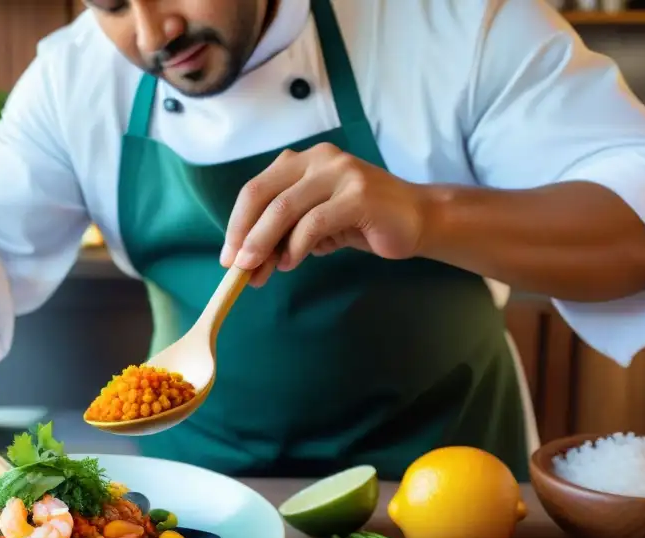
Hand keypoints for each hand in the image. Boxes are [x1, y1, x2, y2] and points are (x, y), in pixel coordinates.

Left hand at [220, 144, 427, 285]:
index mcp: (302, 161)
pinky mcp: (359, 195)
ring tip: (259, 272)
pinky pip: (314, 223)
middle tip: (236, 268)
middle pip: (263, 196)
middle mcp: (319, 159)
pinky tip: (290, 264)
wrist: (417, 220)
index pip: (256, 190)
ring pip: (284, 209)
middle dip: (245, 235)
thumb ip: (283, 233)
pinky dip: (296, 247)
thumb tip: (246, 260)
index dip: (236, 224)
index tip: (228, 256)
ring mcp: (340, 173)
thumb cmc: (360, 222)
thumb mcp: (313, 223)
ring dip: (265, 245)